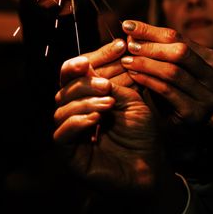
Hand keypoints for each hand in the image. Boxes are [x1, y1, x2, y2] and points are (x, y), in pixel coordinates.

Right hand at [54, 40, 161, 190]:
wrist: (151, 167)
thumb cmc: (141, 133)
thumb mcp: (130, 99)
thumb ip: (111, 80)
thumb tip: (99, 57)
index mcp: (85, 96)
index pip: (78, 71)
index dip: (94, 56)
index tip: (119, 47)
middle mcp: (74, 111)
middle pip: (65, 86)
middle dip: (85, 81)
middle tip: (106, 84)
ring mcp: (69, 132)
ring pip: (62, 108)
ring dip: (85, 101)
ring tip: (108, 103)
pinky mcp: (69, 154)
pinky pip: (61, 134)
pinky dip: (77, 122)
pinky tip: (96, 119)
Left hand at [120, 20, 212, 125]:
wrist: (173, 132)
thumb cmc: (166, 94)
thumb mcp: (162, 67)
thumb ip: (152, 49)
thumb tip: (130, 28)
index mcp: (210, 59)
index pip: (178, 37)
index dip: (150, 30)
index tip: (127, 25)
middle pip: (181, 52)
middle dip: (150, 47)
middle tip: (128, 45)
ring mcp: (209, 97)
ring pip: (174, 72)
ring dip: (146, 64)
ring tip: (126, 60)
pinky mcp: (197, 114)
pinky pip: (168, 91)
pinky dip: (148, 81)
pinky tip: (133, 76)